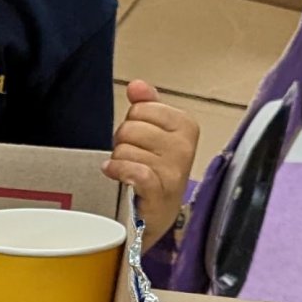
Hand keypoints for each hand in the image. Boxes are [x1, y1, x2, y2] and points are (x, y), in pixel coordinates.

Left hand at [107, 77, 198, 248]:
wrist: (154, 216)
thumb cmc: (154, 172)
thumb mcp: (153, 134)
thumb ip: (146, 105)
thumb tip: (137, 85)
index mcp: (186, 126)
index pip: (141, 107)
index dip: (132, 122)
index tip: (139, 138)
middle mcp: (185, 146)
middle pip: (131, 127)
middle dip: (124, 142)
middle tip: (132, 156)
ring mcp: (174, 170)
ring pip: (126, 148)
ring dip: (120, 160)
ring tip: (128, 171)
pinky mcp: (161, 191)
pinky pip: (133, 170)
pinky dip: (118, 171)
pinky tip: (114, 173)